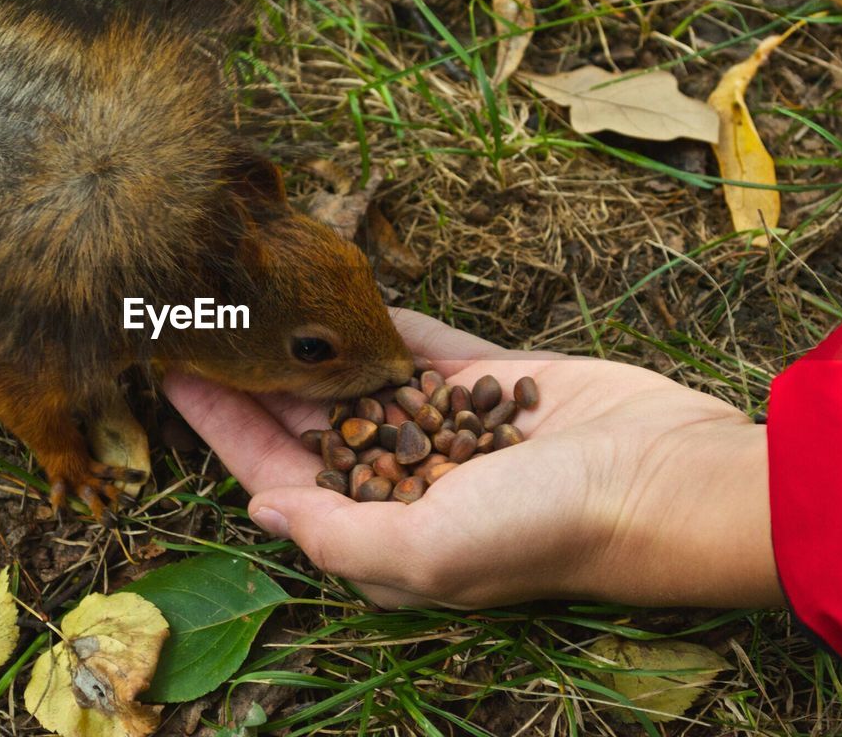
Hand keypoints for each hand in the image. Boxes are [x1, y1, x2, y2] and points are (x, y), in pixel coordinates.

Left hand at [163, 309, 782, 609]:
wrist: (670, 479)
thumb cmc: (549, 529)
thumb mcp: (430, 550)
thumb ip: (337, 535)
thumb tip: (258, 507)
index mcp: (385, 527)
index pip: (278, 470)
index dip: (223, 426)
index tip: (170, 375)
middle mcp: (410, 478)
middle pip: (310, 420)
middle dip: (253, 374)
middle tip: (196, 316)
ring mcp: (453, 426)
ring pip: (362, 377)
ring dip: (310, 340)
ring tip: (253, 292)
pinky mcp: (496, 380)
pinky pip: (426, 345)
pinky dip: (384, 322)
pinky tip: (337, 291)